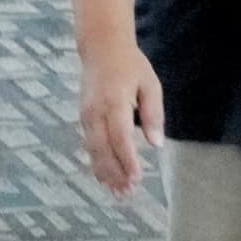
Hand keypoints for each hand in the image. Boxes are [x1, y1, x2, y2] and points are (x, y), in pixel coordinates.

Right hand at [76, 39, 163, 195]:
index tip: (137, 178)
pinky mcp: (83, 118)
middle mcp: (96, 111)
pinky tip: (105, 178)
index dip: (127, 160)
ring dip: (105, 173)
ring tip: (118, 193)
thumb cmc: (130, 66)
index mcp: (114, 102)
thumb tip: (156, 143)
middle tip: (128, 193)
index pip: (120, 137)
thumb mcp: (150, 84)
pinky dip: (97, 163)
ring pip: (93, 150)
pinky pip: (89, 145)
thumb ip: (153, 114)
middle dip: (115, 173)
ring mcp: (86, 115)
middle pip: (103, 149)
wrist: (100, 48)